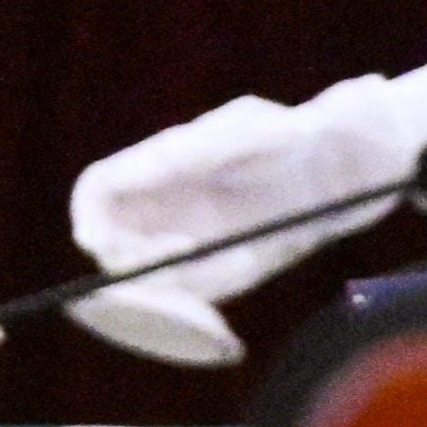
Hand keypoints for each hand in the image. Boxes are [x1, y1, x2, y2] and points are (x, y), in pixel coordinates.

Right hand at [61, 81, 416, 368]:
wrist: (337, 169)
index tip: (99, 242)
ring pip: (153, 278)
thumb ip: (200, 151)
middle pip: (113, 246)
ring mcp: (187, 238)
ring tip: (239, 258)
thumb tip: (159, 163)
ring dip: (182, 281)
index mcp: (162, 161)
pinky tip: (249, 262)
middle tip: (180, 258)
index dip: (88, 217)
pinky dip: (213, 287)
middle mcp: (165, 203)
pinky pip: (193, 292)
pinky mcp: (216, 268)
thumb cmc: (294, 138)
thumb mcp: (251, 134)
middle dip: (133, 262)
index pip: (98, 189)